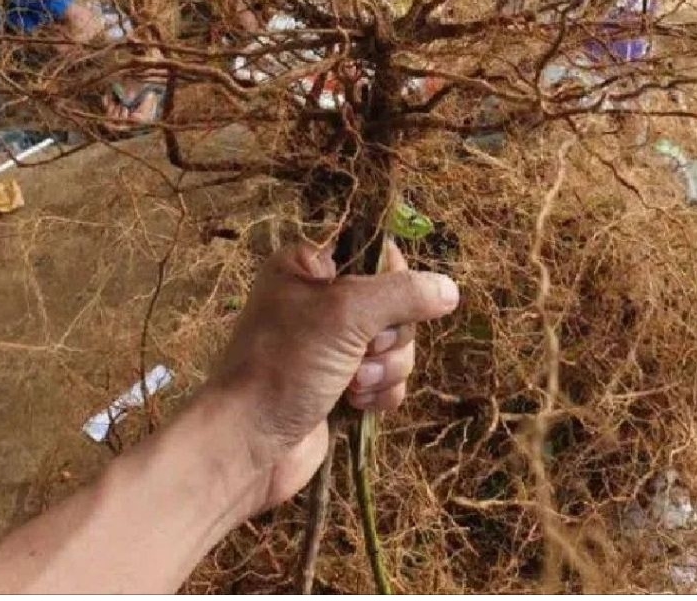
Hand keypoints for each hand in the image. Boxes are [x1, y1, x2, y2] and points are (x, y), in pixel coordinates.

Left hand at [210, 240, 458, 509]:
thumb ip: (403, 294)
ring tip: (353, 385)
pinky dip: (381, 392)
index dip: (393, 279)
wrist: (247, 445)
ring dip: (386, 368)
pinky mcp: (341, 384)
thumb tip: (450, 289)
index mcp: (308, 266)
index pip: (375, 252)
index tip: (387, 304)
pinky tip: (356, 405)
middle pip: (394, 303)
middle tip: (362, 353)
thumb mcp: (345, 314)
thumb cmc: (286, 364)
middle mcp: (320, 300)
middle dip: (389, 336)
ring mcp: (331, 345)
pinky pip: (388, 378)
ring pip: (396, 344)